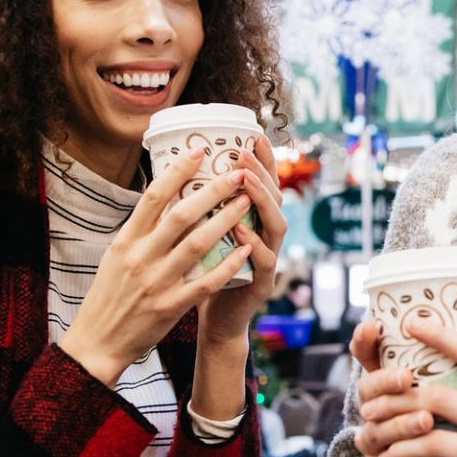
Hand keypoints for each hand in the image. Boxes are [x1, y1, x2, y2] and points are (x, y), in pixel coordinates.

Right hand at [57, 144, 257, 383]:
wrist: (97, 342)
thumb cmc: (108, 296)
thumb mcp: (115, 256)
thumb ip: (139, 230)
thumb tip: (163, 197)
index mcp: (125, 241)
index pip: (153, 197)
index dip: (177, 171)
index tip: (198, 151)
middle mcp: (141, 257)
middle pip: (181, 215)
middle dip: (212, 191)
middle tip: (237, 174)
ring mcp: (157, 282)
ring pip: (198, 244)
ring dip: (226, 220)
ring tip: (246, 202)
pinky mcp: (171, 306)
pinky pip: (206, 281)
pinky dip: (227, 263)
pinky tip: (245, 249)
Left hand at [195, 134, 289, 347]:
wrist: (216, 322)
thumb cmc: (207, 275)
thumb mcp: (205, 236)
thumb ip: (205, 210)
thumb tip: (180, 172)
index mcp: (254, 222)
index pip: (262, 184)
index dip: (262, 161)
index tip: (252, 135)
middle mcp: (267, 236)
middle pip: (274, 198)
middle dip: (262, 172)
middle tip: (245, 152)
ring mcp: (268, 260)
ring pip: (276, 225)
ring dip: (261, 201)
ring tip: (246, 181)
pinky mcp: (262, 285)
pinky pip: (263, 261)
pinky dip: (252, 244)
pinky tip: (239, 229)